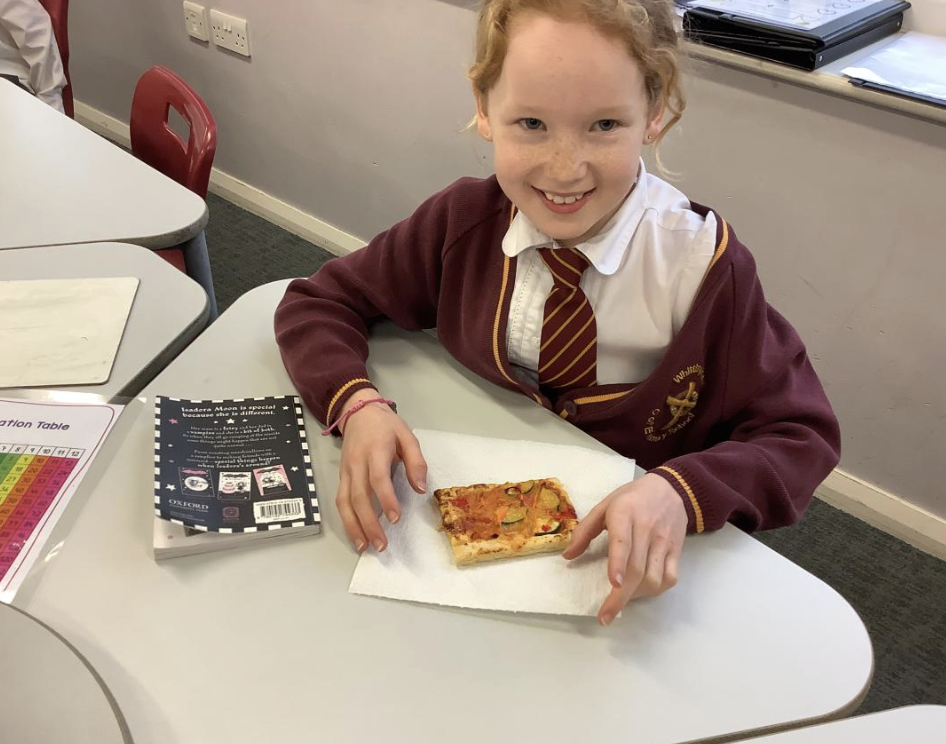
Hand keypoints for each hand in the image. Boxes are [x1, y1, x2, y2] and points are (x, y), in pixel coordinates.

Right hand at [335, 389, 426, 552]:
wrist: (358, 411)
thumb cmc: (386, 426)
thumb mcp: (407, 436)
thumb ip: (416, 462)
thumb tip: (421, 489)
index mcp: (375, 451)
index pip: (378, 478)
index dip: (385, 499)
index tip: (395, 518)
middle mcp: (356, 464)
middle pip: (359, 497)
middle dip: (369, 523)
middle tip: (381, 545)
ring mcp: (346, 472)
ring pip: (345, 503)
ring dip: (354, 527)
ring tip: (365, 548)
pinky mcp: (341, 477)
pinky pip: (340, 501)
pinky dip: (346, 521)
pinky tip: (355, 536)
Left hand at [563, 473, 686, 625]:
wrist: (671, 488)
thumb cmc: (632, 497)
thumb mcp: (604, 505)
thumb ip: (584, 531)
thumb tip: (567, 556)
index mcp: (625, 514)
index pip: (623, 542)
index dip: (618, 564)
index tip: (613, 584)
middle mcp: (646, 529)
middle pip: (637, 569)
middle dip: (620, 597)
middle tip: (605, 616)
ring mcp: (664, 541)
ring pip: (653, 577)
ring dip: (635, 595)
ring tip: (620, 599)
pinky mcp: (677, 550)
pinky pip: (670, 578)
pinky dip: (655, 590)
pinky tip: (641, 591)